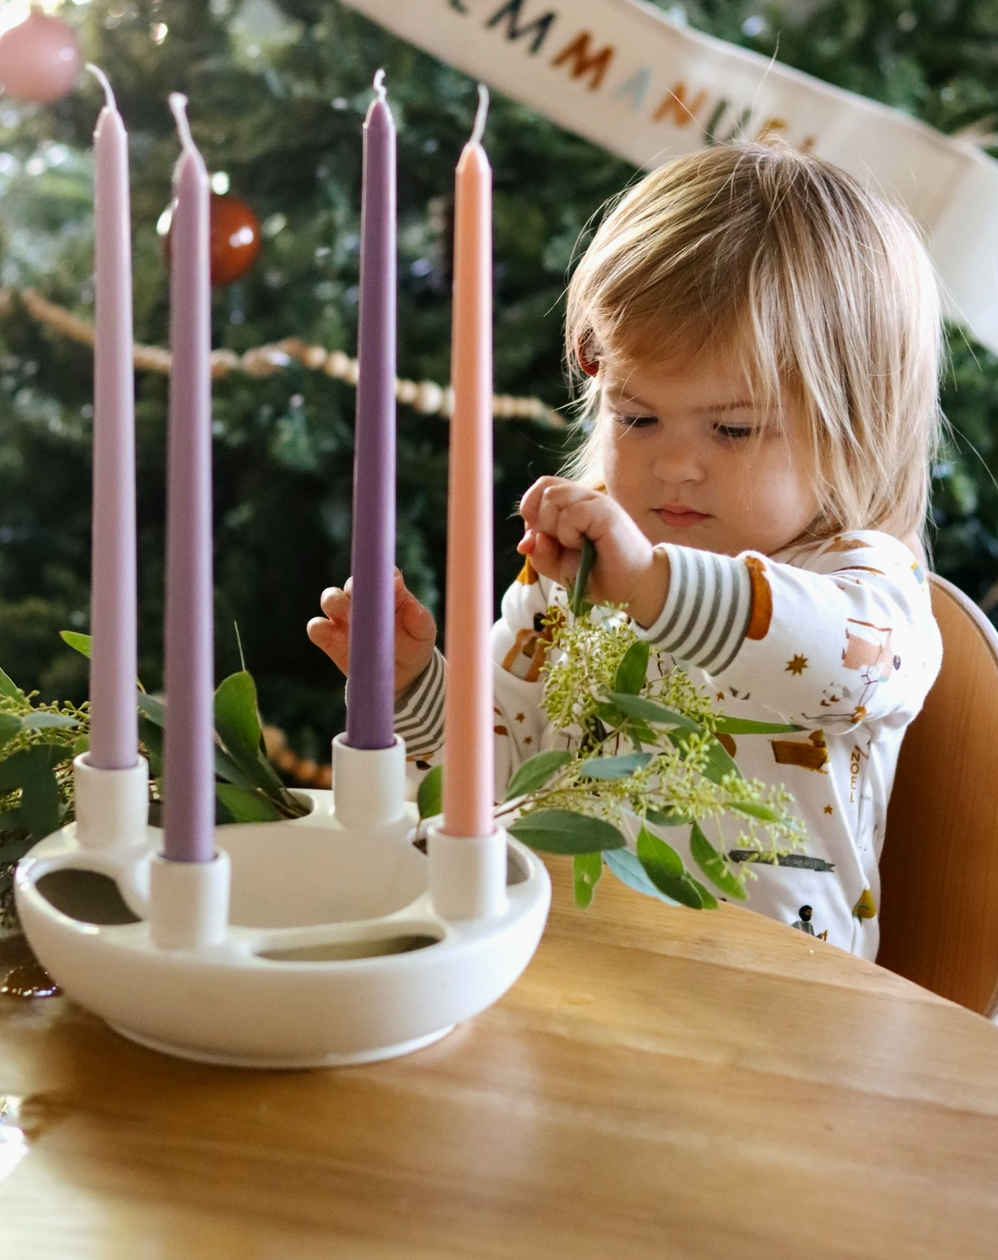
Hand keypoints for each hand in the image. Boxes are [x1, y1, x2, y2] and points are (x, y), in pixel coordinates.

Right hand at [307, 570, 436, 698]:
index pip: (381, 573)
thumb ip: (419, 618)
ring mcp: (344, 617)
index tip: (391, 585)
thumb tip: (412, 607)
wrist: (402, 674)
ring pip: (329, 599)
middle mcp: (363, 599)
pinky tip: (331, 635)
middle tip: (362, 600)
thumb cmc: (415, 644)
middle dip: (354, 588)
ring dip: (334, 603)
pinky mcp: (331, 638)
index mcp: (388, 591)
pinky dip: (319, 628)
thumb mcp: (424, 633)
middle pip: (351, 583)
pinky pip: (317, 628)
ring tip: (348, 617)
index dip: (382, 575)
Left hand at [517, 477, 668, 626]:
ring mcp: (597, 502)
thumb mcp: (557, 567)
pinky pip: (571, 514)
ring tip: (574, 545)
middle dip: (540, 522)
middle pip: (545, 489)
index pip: (542, 487)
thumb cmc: (597, 575)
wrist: (629, 589)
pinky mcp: (607, 513)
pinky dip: (569, 534)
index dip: (530, 509)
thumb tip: (528, 540)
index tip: (538, 537)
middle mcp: (585, 498)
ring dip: (554, 527)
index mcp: (574, 504)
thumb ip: (539, 552)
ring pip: (553, 496)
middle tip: (561, 544)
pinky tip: (584, 546)